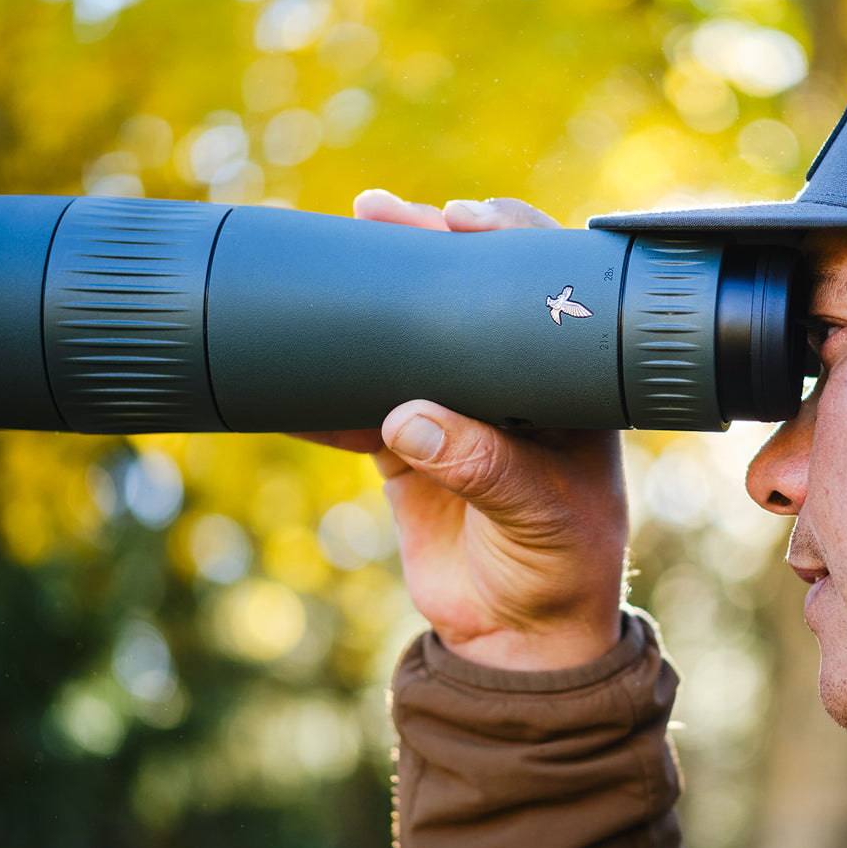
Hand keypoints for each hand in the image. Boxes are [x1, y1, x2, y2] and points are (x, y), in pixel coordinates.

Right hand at [298, 191, 626, 670]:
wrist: (518, 636)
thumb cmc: (561, 569)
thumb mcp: (538, 515)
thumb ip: (483, 468)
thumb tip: (408, 419)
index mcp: (565, 383)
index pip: (542, 292)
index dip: (506, 243)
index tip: (462, 219)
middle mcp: (509, 383)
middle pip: (463, 296)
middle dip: (421, 248)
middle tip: (378, 211)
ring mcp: (453, 410)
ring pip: (405, 337)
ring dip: (367, 299)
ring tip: (332, 248)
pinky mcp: (403, 449)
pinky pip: (354, 407)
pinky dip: (318, 390)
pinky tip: (281, 360)